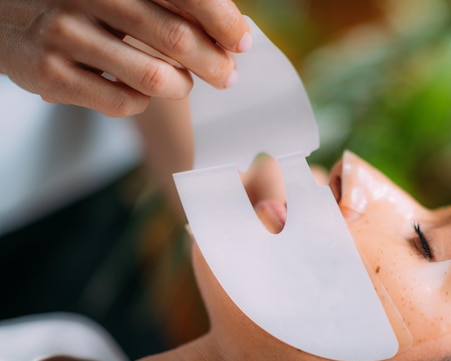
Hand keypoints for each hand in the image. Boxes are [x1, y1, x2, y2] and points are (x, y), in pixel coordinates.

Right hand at [0, 0, 249, 116]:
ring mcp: (63, 34)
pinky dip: (143, 101)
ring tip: (182, 83)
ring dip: (180, 86)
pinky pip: (123, 103)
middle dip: (215, 63)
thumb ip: (167, 2)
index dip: (223, 20)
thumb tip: (232, 27)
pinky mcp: (49, 75)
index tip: (242, 42)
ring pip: (154, 77)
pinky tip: (138, 90)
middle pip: (176, 38)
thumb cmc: (78, 2)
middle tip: (228, 76)